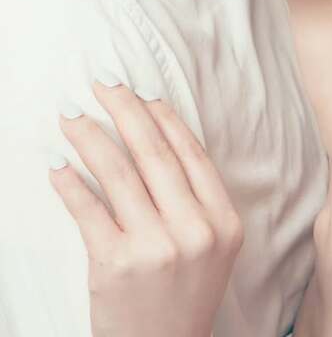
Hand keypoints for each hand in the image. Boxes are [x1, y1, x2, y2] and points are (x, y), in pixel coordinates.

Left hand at [49, 80, 242, 336]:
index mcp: (223, 221)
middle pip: (154, 154)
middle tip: (101, 84)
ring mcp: (156, 248)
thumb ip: (197, 198)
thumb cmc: (185, 296)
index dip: (162, 117)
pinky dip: (70, 184)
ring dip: (90, 138)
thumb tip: (157, 134)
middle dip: (124, 111)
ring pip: (118, 174)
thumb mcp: (213, 247)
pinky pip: (88, 212)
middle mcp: (194, 231)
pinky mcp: (116, 266)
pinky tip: (58, 165)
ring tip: (71, 116)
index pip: (190, 153)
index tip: (140, 92)